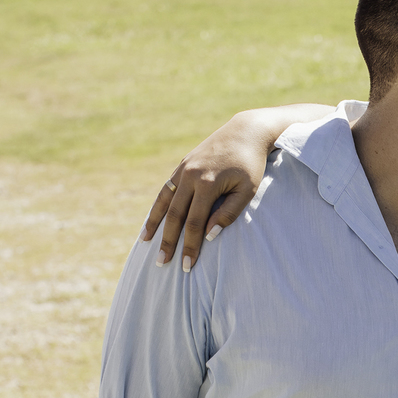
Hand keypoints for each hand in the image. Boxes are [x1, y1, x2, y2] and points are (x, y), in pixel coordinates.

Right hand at [142, 105, 333, 270]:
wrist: (246, 132)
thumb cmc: (251, 164)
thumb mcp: (247, 190)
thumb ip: (228, 213)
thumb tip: (208, 235)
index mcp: (206, 183)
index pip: (194, 223)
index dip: (190, 246)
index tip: (187, 266)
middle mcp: (190, 176)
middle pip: (175, 215)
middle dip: (167, 241)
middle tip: (161, 263)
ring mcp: (183, 169)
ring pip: (164, 201)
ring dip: (154, 224)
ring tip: (146, 244)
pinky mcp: (182, 165)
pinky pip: (166, 189)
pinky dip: (158, 205)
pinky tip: (152, 219)